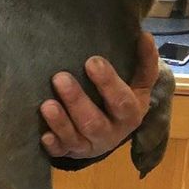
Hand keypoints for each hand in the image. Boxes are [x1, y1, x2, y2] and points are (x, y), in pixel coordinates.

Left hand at [40, 32, 159, 158]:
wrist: (113, 132)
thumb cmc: (123, 100)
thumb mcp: (138, 85)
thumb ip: (145, 63)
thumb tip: (145, 36)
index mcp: (130, 114)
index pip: (121, 101)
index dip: (108, 83)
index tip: (92, 61)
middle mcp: (111, 133)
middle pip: (94, 121)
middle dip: (76, 101)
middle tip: (60, 77)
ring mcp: (89, 145)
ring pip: (75, 137)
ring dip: (60, 122)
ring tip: (46, 105)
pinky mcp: (70, 152)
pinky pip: (61, 152)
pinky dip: (53, 146)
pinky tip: (43, 136)